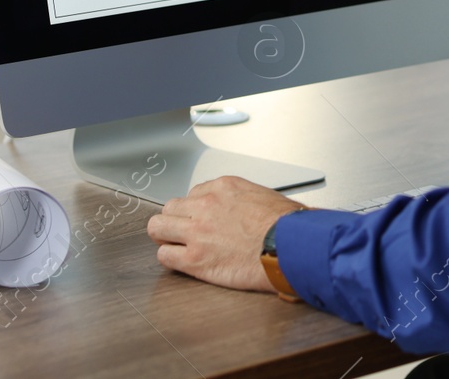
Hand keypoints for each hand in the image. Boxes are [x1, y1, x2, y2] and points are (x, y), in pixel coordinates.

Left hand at [146, 176, 305, 291]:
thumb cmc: (287, 225)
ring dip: (166, 236)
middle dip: (176, 220)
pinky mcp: (195, 259)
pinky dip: (169, 258)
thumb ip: (245, 201)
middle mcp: (205, 205)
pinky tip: (181, 262)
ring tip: (176, 245)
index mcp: (223, 188)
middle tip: (184, 231)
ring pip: (158, 228)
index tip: (202, 218)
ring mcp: (197, 232)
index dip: (197, 209)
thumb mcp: (266, 197)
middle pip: (171, 208)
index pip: (194, 193)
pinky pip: (164, 256)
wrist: (290, 246)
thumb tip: (245, 211)